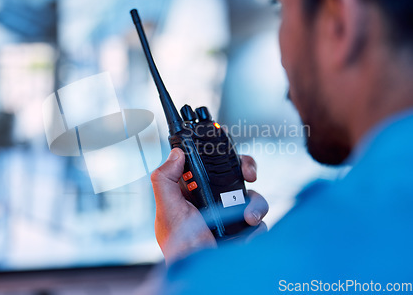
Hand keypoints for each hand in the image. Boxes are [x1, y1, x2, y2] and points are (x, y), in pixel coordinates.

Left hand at [150, 148, 268, 263]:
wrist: (201, 272)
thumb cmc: (179, 245)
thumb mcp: (167, 209)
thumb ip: (165, 179)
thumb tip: (176, 153)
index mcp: (193, 189)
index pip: (208, 162)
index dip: (219, 153)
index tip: (227, 151)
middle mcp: (213, 198)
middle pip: (236, 173)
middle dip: (247, 169)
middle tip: (250, 176)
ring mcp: (230, 214)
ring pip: (252, 195)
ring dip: (255, 204)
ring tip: (249, 219)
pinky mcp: (244, 229)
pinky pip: (259, 219)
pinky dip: (256, 226)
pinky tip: (246, 236)